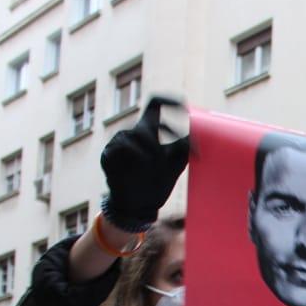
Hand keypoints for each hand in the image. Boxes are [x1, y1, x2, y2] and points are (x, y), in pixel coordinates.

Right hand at [100, 96, 189, 232]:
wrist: (140, 205)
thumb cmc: (158, 181)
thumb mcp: (176, 163)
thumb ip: (185, 147)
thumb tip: (197, 135)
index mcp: (149, 130)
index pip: (155, 106)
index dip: (168, 100)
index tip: (184, 103)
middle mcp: (133, 132)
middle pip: (151, 120)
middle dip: (168, 135)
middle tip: (180, 153)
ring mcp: (119, 141)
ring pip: (140, 133)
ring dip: (155, 150)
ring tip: (158, 166)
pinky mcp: (109, 153)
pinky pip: (125, 145)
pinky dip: (139, 154)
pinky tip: (144, 164)